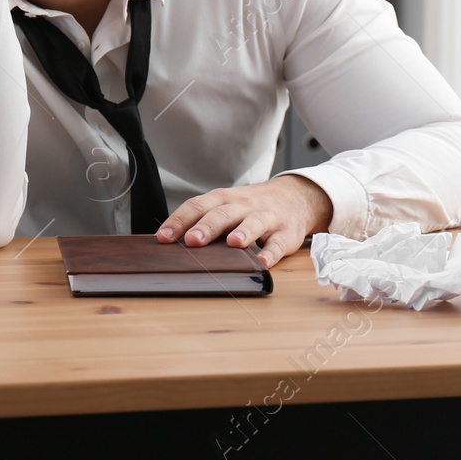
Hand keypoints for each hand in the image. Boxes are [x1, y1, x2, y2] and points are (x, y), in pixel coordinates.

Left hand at [157, 175, 333, 267]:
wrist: (296, 196)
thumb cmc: (252, 206)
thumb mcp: (228, 205)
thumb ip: (204, 219)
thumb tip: (171, 243)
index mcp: (224, 199)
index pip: (198, 206)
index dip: (180, 220)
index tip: (164, 237)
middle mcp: (244, 205)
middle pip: (223, 213)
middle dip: (207, 227)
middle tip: (192, 240)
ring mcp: (266, 218)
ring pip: (253, 223)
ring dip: (243, 233)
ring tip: (233, 244)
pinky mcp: (286, 233)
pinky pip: (278, 244)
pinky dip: (271, 253)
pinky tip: (263, 263)